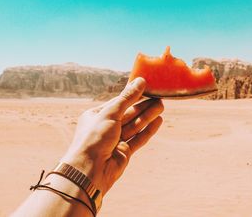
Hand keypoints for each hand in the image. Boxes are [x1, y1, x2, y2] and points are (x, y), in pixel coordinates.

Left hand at [61, 77, 163, 196]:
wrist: (89, 171)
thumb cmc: (94, 138)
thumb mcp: (110, 113)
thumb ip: (127, 98)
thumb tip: (141, 81)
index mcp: (96, 116)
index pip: (118, 102)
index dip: (132, 95)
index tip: (147, 87)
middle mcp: (105, 127)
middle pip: (128, 113)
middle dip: (143, 105)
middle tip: (159, 96)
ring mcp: (115, 140)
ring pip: (135, 125)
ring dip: (148, 115)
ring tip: (161, 105)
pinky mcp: (124, 152)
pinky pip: (138, 138)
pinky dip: (148, 130)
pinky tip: (158, 121)